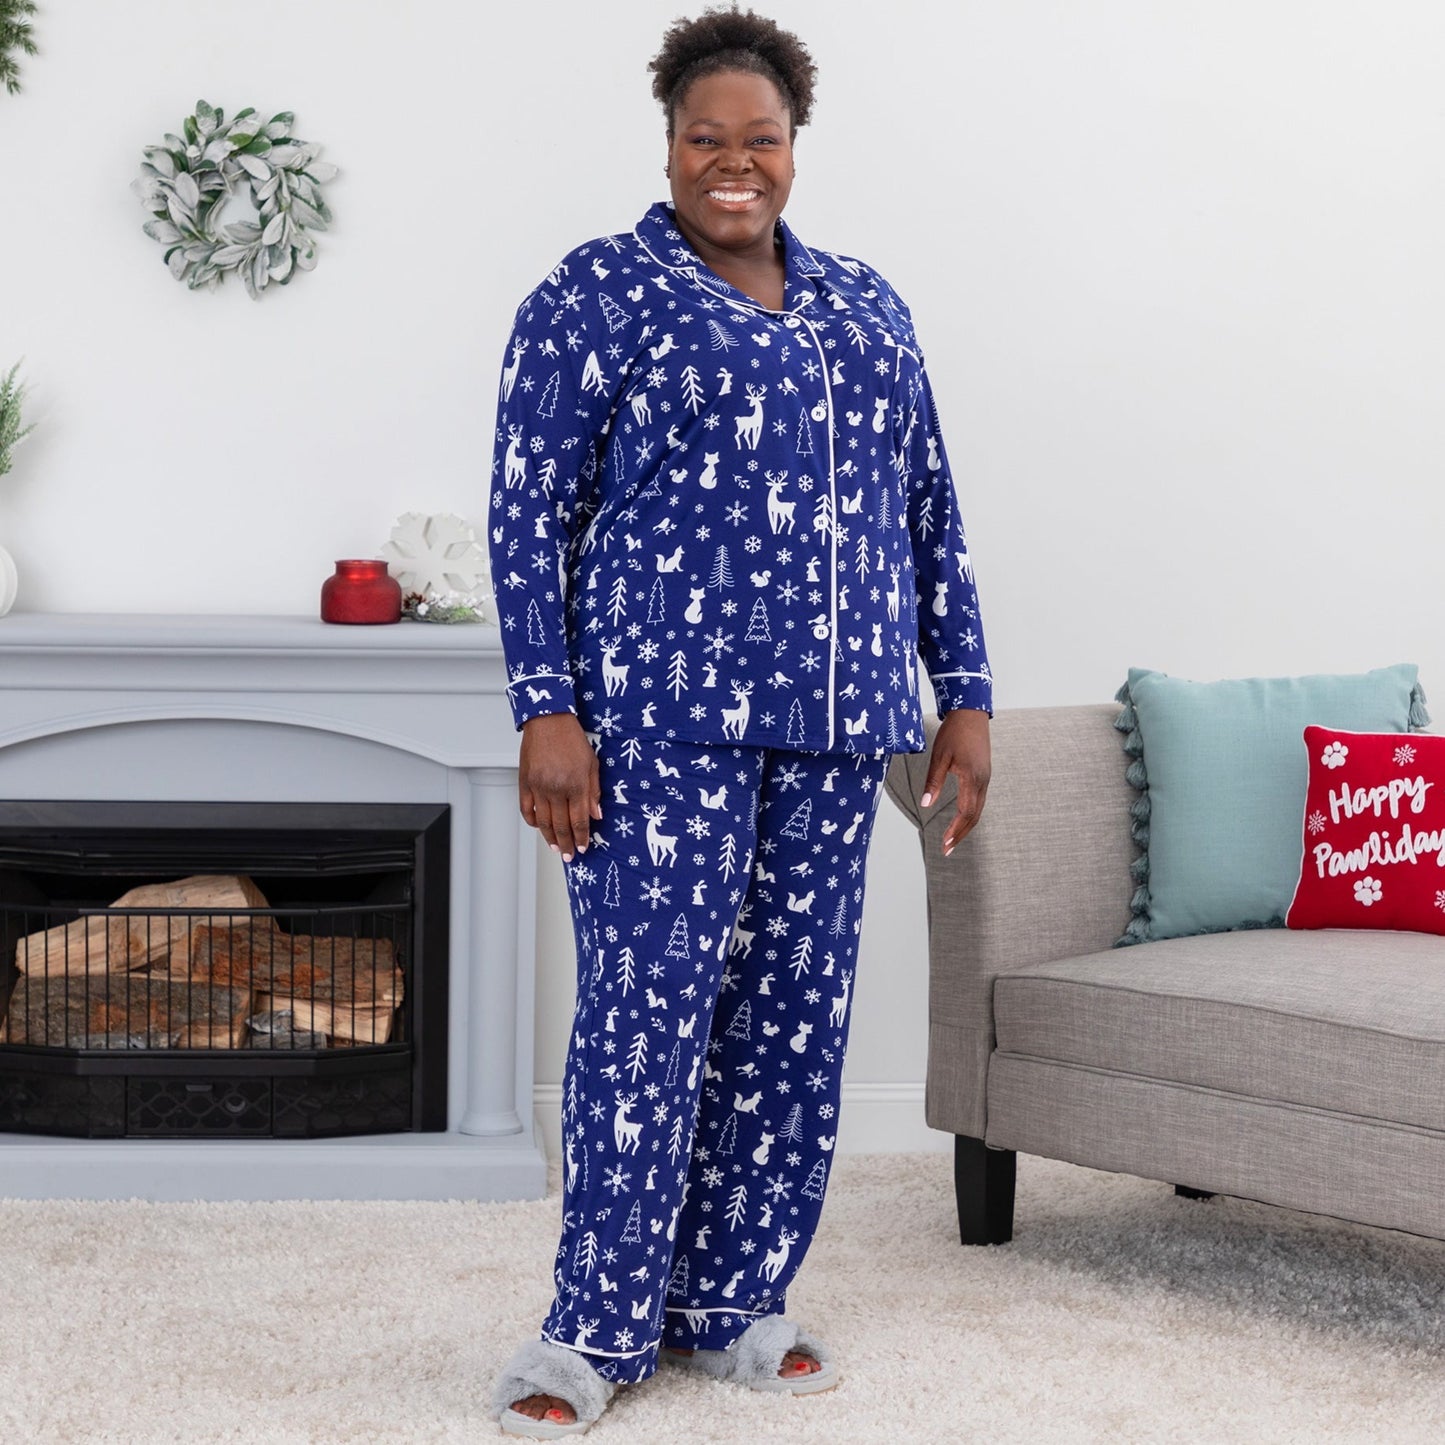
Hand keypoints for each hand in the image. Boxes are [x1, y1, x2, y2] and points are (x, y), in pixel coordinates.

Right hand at [519, 712, 601, 861]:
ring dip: (549, 837)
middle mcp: (556, 789)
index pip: (580, 820)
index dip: (582, 837)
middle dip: (566, 844)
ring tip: (555, 847)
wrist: (548, 720)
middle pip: (561, 825)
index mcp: (576, 785)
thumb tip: (597, 815)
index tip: (583, 848)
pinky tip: (538, 827)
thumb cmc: (572, 739)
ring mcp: (538, 787)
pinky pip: (526, 809)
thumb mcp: (592, 764)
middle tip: (568, 856)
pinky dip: (532, 821)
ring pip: (543, 822)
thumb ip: (594, 792)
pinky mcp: (525, 782)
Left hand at [919, 708, 990, 856]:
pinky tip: (960, 820)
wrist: (970, 713)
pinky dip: (970, 814)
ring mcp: (986, 778)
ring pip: (978, 809)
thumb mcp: (939, 757)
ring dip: (966, 826)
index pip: (965, 813)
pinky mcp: (984, 774)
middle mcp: (983, 781)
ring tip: (951, 840)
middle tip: (946, 850)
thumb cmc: (953, 733)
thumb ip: (933, 782)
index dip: (955, 831)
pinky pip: (979, 800)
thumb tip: (924, 805)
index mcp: (972, 778)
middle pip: (974, 816)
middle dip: (960, 834)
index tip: (944, 844)